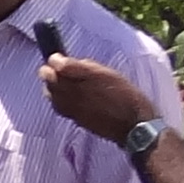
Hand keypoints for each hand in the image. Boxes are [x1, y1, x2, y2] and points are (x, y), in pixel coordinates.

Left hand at [40, 55, 156, 142]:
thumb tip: (65, 62)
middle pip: (51, 80)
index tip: (56, 57)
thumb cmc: (126, 96)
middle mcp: (79, 93)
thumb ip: (86, 67)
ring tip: (59, 82)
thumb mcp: (110, 74)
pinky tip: (64, 96)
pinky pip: (58, 106)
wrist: (134, 125)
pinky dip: (56, 99)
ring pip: (51, 94)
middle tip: (53, 68)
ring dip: (51, 86)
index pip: (60, 66)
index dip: (56, 60)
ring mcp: (74, 108)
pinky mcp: (75, 119)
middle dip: (49, 72)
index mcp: (90, 77)